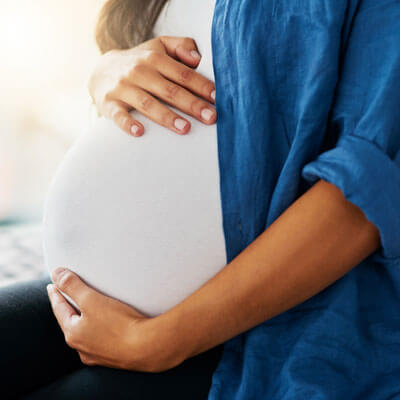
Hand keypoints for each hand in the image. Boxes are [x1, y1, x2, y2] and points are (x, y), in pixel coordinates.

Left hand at [47, 268, 182, 371]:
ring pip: (87, 333)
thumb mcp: (91, 300)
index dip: (56, 294)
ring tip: (89, 310)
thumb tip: (56, 274)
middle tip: (68, 296)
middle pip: (71, 322)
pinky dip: (101, 330)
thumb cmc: (119, 323)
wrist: (147, 347)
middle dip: (69, 308)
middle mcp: (82, 347)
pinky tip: (109, 327)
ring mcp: (98, 355)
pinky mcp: (115, 356)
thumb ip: (72, 286)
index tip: (52, 285)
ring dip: (86, 320)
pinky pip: (102, 340)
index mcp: (73, 333)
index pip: (59, 309)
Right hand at [89, 36, 216, 136]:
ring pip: (147, 103)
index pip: (183, 74)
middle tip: (210, 118)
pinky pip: (118, 115)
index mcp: (155, 59)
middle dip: (192, 104)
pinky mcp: (109, 104)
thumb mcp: (159, 47)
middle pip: (170, 90)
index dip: (201, 86)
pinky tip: (139, 132)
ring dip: (167, 116)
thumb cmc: (140, 62)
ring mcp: (123, 88)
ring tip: (185, 128)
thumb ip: (181, 46)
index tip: (217, 98)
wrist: (101, 70)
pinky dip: (128, 123)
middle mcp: (139, 72)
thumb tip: (199, 58)